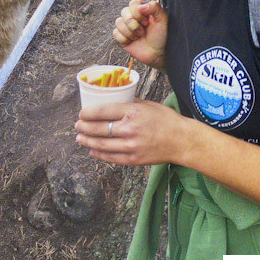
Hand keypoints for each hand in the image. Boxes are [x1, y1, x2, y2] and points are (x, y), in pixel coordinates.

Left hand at [74, 99, 189, 165]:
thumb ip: (129, 103)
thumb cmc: (166, 120)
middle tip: (77, 125)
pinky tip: (92, 150)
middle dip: (84, 127)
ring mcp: (131, 146)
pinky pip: (111, 157)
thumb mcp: (147, 104)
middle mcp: (130, 129)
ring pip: (102, 144)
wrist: (182, 141)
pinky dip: (99, 154)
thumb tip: (112, 99)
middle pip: (99, 129)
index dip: (88, 113)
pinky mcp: (134, 159)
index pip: (103, 111)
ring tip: (79, 138)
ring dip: (87, 141)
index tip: (81, 113)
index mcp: (132, 112)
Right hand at [113, 0, 166, 70]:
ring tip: (139, 36)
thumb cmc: (162, 37)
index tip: (146, 21)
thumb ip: (155, 7)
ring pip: (118, 22)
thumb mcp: (163, 19)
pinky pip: (115, 33)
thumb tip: (141, 7)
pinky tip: (132, 41)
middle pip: (124, 11)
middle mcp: (134, 17)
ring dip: (130, 32)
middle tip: (142, 31)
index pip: (133, 3)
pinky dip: (124, 38)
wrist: (157, 53)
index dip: (137, 12)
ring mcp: (127, 27)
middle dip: (133, 23)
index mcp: (143, 11)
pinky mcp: (122, 37)